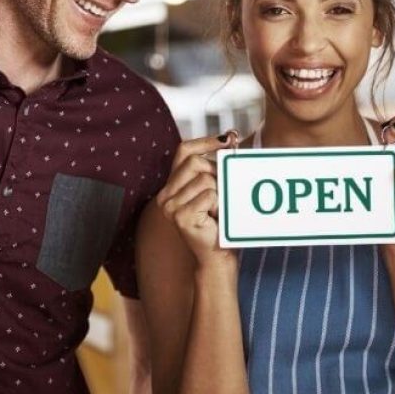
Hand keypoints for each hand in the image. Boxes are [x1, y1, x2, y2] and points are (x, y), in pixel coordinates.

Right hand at [155, 131, 237, 269]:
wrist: (217, 255)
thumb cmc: (219, 223)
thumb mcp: (215, 190)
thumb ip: (214, 168)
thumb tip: (228, 138)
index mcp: (173, 185)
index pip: (184, 150)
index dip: (205, 141)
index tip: (227, 139)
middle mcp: (166, 194)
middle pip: (196, 162)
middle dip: (216, 173)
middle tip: (223, 192)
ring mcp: (170, 206)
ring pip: (206, 180)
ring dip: (220, 195)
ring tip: (216, 211)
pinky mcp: (180, 216)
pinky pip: (210, 195)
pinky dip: (219, 205)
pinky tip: (215, 219)